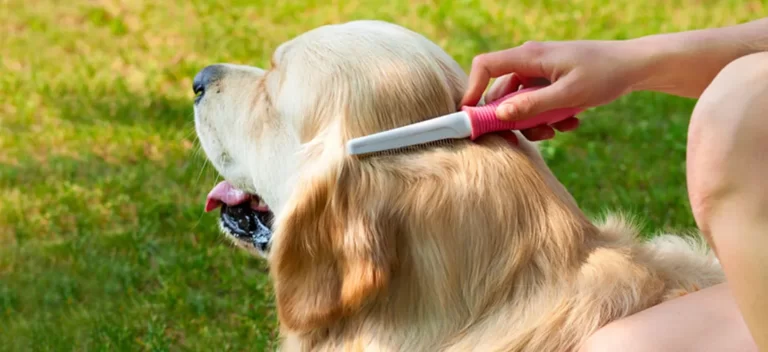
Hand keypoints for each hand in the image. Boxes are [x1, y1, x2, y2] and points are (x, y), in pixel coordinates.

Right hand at [461, 40, 644, 139]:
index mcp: (530, 56)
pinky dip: (548, 117)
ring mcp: (539, 73)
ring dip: (535, 122)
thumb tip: (501, 115)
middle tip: (536, 135)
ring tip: (559, 128)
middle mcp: (529, 62)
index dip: (472, 89)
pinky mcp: (550, 83)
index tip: (471, 116)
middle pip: (501, 94)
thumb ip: (533, 105)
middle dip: (514, 119)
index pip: (485, 65)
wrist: (635, 66)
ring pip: (520, 104)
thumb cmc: (605, 74)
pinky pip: (536, 105)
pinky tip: (571, 121)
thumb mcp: (569, 94)